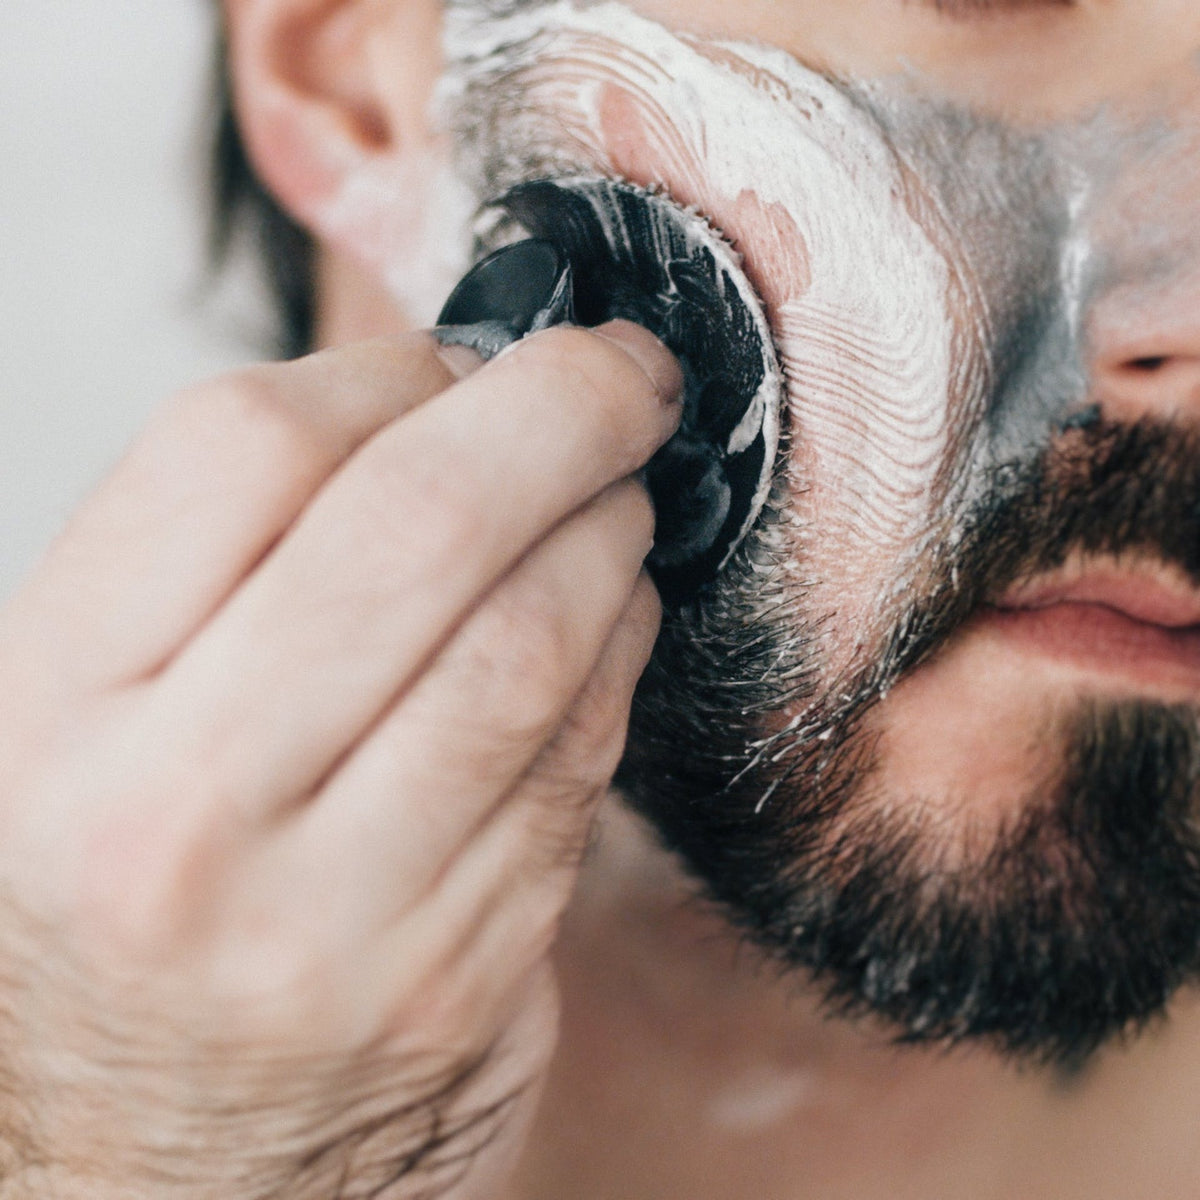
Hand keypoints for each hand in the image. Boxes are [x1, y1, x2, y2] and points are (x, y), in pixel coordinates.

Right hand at [0, 322, 680, 1197]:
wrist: (151, 1158)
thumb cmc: (133, 895)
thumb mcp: (99, 715)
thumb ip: (234, 554)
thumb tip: (433, 396)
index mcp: (56, 707)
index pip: (239, 450)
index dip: (384, 369)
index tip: (454, 358)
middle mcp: (180, 812)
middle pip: (418, 524)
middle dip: (559, 408)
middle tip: (621, 371)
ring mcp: (331, 913)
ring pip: (529, 640)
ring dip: (609, 532)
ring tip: (621, 492)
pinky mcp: (459, 976)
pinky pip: (579, 757)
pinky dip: (620, 650)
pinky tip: (614, 610)